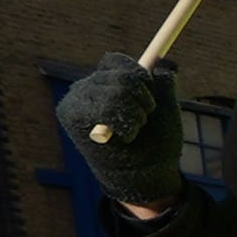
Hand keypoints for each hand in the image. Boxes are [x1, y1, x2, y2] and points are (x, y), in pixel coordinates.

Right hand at [52, 57, 187, 211]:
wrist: (145, 175)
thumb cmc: (155, 142)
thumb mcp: (166, 109)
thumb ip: (164, 85)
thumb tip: (165, 63)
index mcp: (107, 81)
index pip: (116, 61)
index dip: (138, 75)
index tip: (149, 96)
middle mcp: (87, 87)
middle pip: (120, 75)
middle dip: (142, 98)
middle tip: (144, 118)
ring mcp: (76, 100)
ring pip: (115, 91)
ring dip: (135, 114)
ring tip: (134, 130)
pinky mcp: (70, 114)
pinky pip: (104, 108)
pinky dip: (124, 124)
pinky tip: (123, 138)